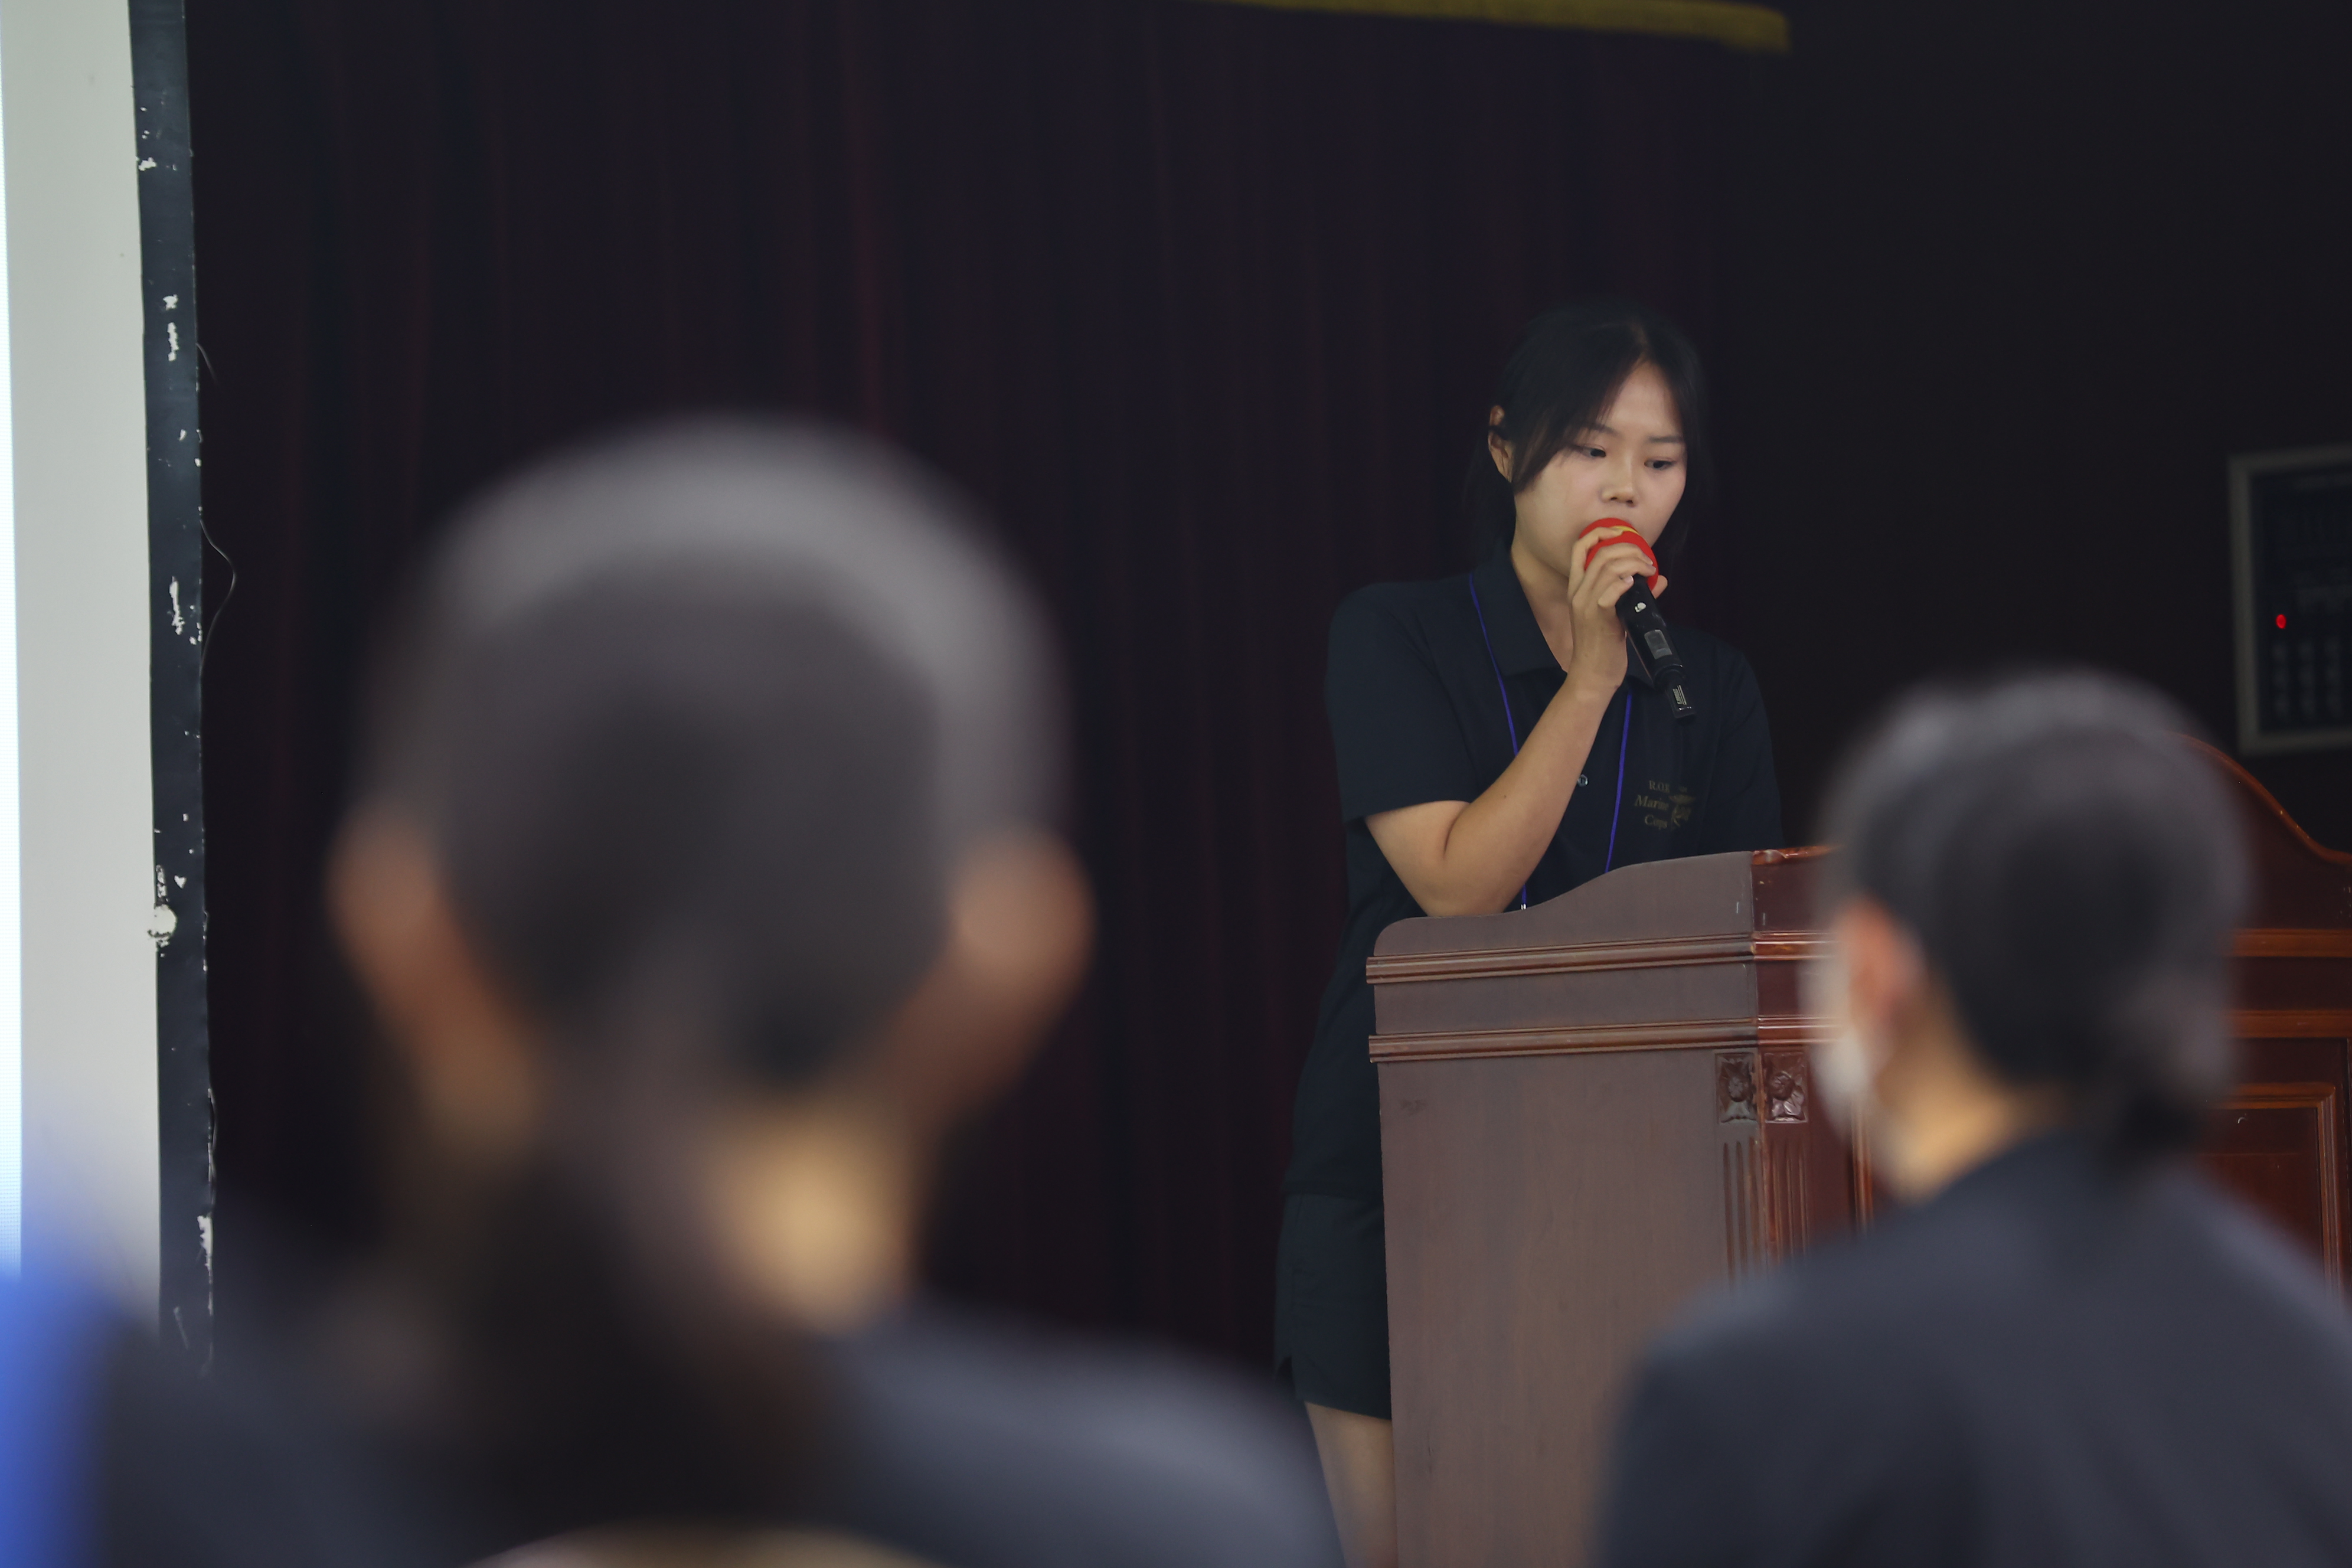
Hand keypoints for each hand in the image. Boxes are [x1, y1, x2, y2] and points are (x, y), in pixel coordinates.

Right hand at [1562, 531, 1665, 700]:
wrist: (1592, 675)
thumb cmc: (1602, 647)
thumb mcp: (1615, 616)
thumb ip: (1633, 596)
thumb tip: (1659, 581)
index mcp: (1576, 589)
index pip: (1578, 549)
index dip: (1598, 533)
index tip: (1619, 532)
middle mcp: (1578, 593)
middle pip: (1600, 553)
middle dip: (1629, 549)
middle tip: (1647, 560)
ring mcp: (1586, 604)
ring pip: (1609, 567)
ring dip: (1635, 563)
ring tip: (1649, 571)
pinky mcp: (1598, 616)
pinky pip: (1613, 589)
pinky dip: (1628, 581)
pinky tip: (1639, 583)